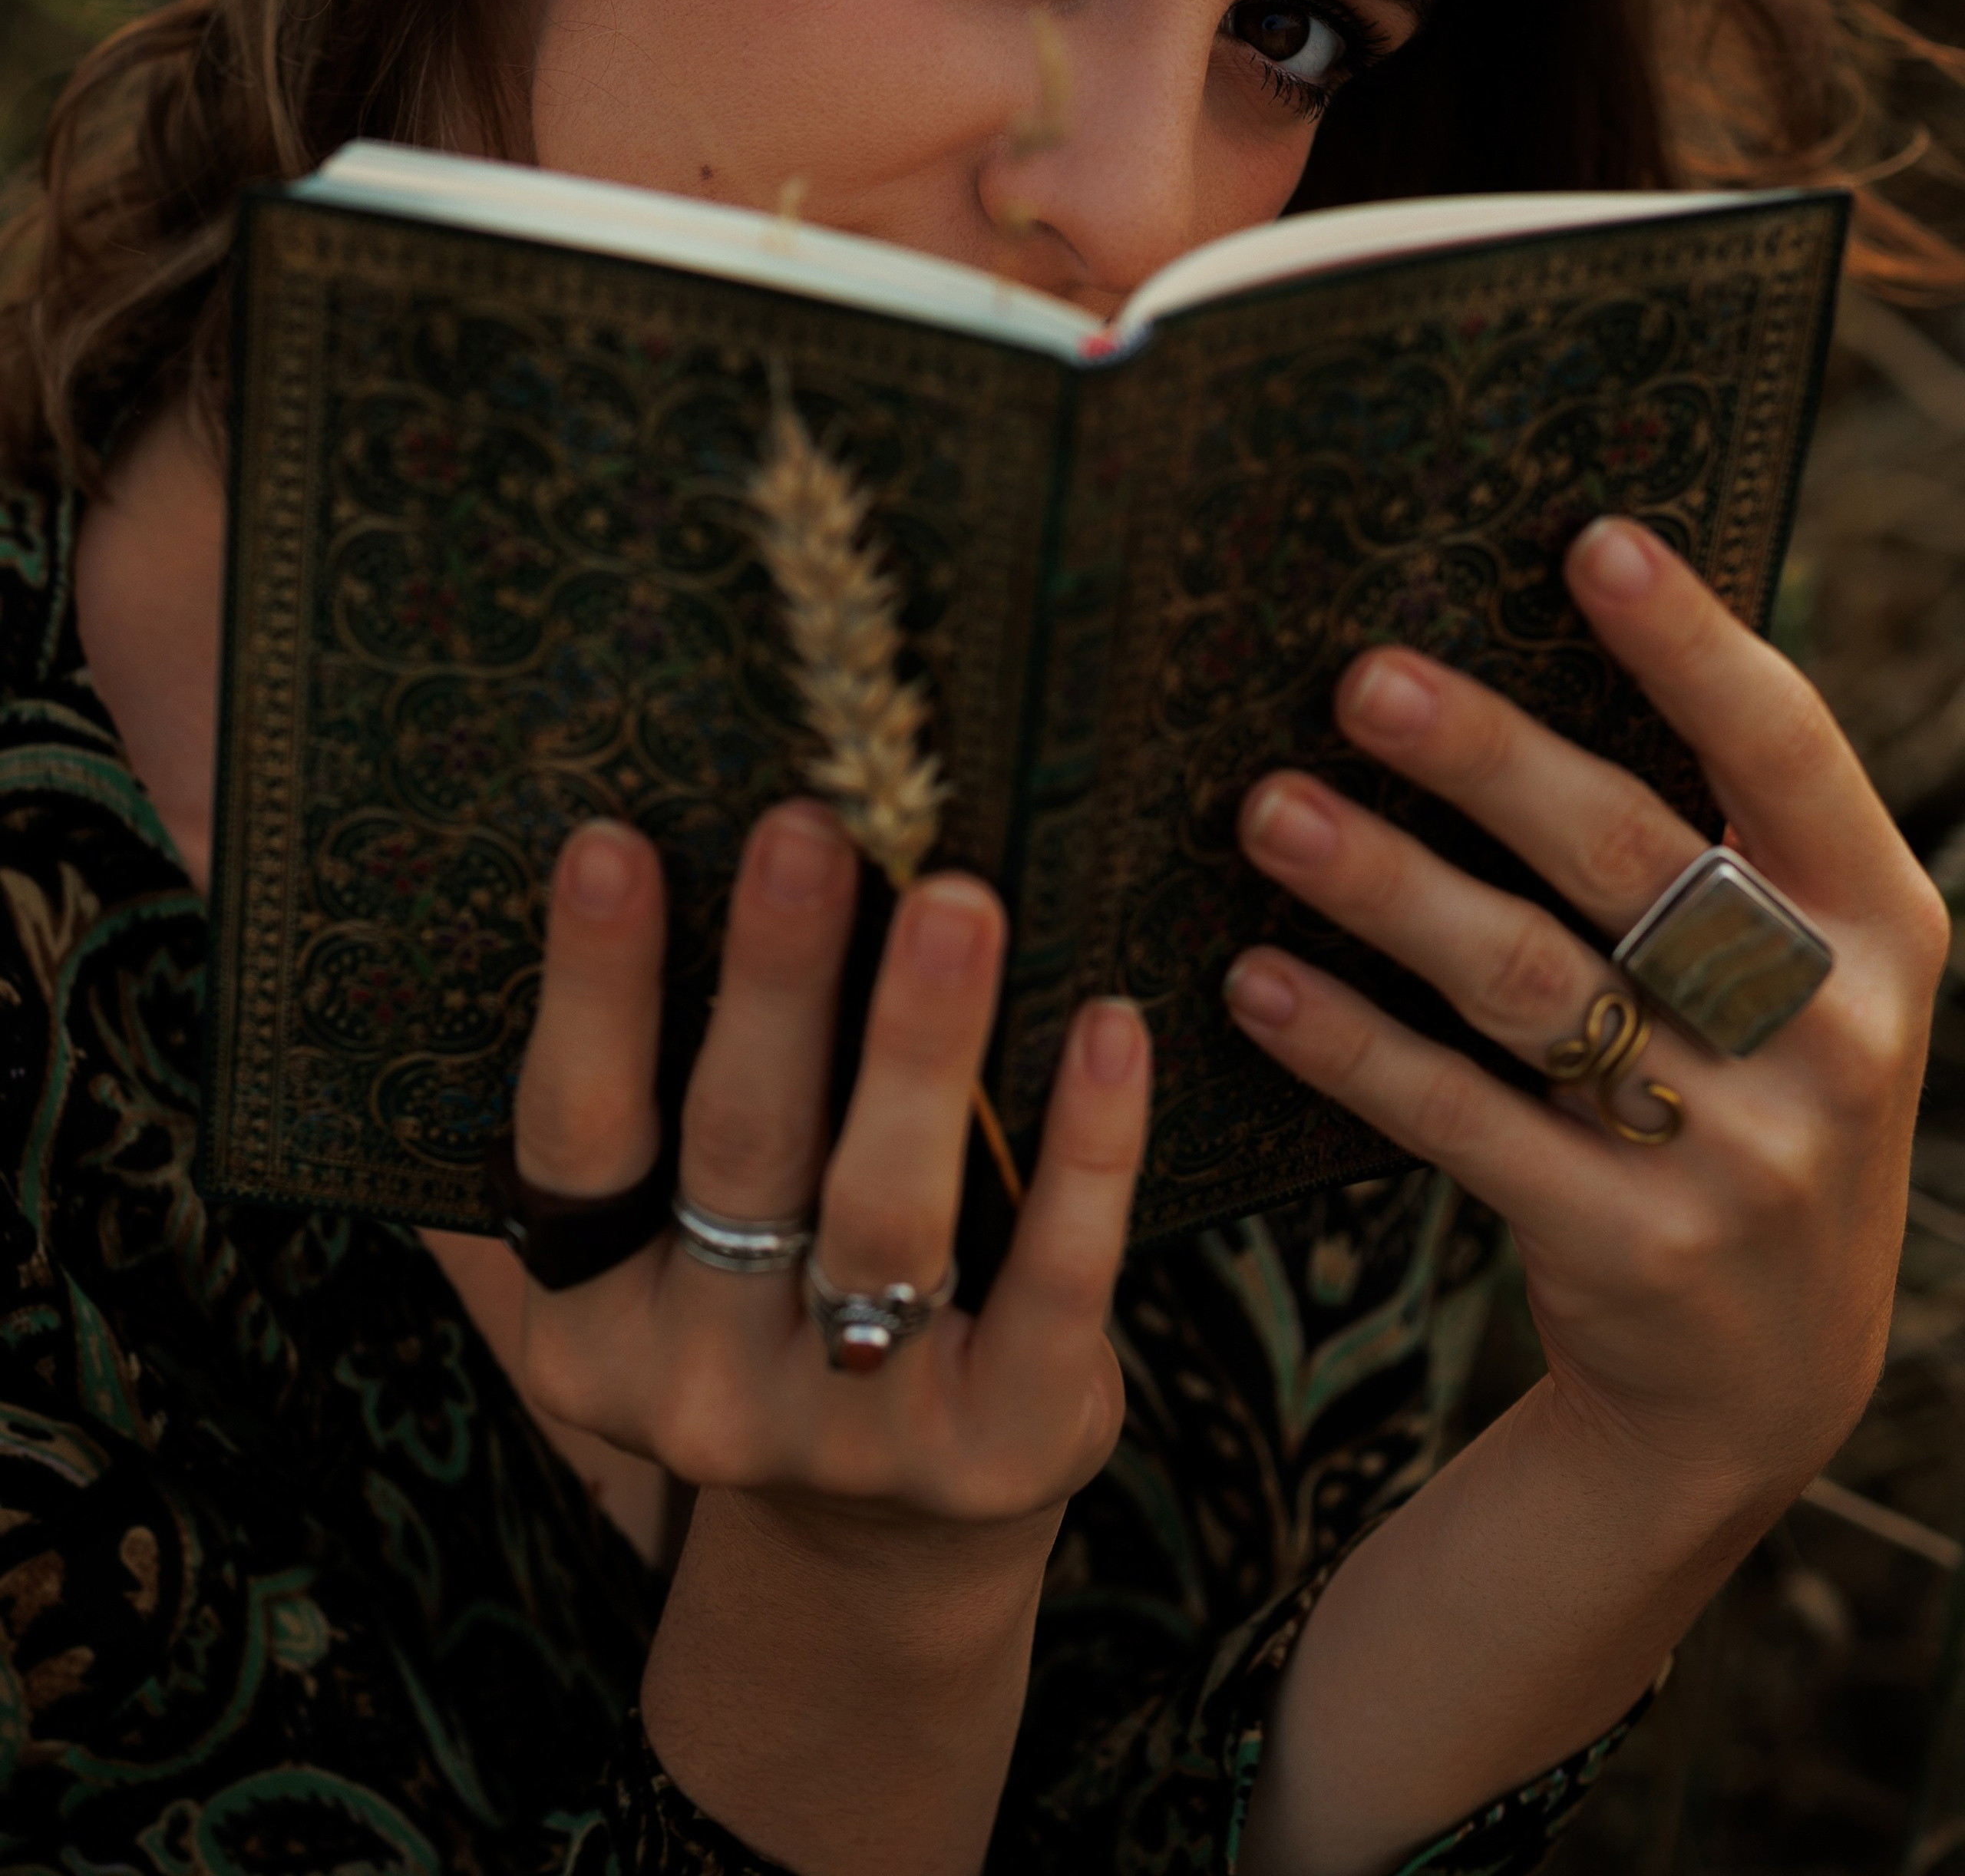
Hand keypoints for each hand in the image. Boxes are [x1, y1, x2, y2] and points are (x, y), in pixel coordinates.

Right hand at [507, 800, 1149, 1875]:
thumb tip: (563, 859)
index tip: (608, 841)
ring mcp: (851, 1430)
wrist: (877, 1544)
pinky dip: (1087, 1156)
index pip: (576, 1134)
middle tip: (811, 825)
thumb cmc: (754, 1305)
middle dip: (776, 979)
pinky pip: (1052, 1289)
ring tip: (959, 900)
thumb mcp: (649, 1247)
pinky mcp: (1000, 1451)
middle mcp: (697, 1385)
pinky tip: (1110, 1029)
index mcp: (587, 1313)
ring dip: (920, 1046)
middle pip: (739, 1151)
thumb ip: (605, 1114)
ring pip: (885, 1216)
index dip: (592, 991)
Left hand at [1222, 514, 1948, 1520]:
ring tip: (1269, 812)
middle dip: (1486, 758)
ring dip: (1388, 888)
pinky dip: (1354, 1044)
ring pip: (1532, 985)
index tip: (1589, 541)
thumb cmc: (1747, 1099)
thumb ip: (1715, 842)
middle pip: (1632, 857)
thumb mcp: (1793, 976)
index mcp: (1883, 925)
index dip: (1693, 643)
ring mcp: (1743, 1153)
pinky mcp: (1635, 1247)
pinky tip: (1259, 983)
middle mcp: (1834, 1033)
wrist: (1761, 1382)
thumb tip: (1532, 650)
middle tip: (1358, 678)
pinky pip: (1466, 1121)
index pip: (1789, 749)